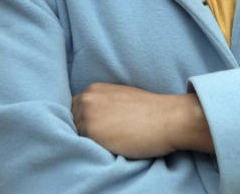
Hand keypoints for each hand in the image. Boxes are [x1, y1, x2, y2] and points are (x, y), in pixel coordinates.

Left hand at [71, 82, 213, 157]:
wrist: (168, 118)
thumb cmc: (150, 111)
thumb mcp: (122, 98)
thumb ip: (103, 104)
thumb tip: (93, 120)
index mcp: (94, 89)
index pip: (75, 109)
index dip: (84, 121)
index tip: (97, 130)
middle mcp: (87, 99)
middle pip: (72, 122)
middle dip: (83, 131)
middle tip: (104, 139)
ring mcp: (87, 115)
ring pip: (76, 136)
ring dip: (87, 142)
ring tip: (110, 144)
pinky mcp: (91, 132)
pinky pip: (83, 147)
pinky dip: (93, 150)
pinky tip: (111, 148)